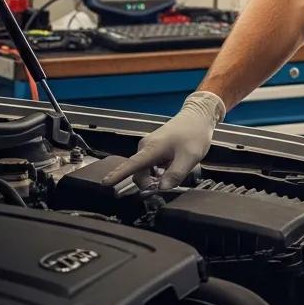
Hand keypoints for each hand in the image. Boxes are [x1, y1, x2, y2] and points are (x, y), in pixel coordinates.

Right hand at [101, 90, 224, 189]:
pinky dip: (159, 171)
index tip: (104, 183)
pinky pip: (151, 165)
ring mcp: (150, 147)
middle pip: (139, 173)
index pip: (131, 165)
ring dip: (156, 177)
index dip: (117, 175)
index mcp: (151, 148)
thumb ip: (176, 174)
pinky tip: (173, 167)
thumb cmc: (194, 133)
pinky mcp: (155, 148)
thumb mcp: (190, 156)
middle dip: (149, 184)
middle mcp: (146, 147)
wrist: (199, 116)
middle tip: (168, 185)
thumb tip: (162, 188)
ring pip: (146, 170)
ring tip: (175, 172)